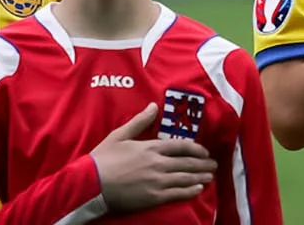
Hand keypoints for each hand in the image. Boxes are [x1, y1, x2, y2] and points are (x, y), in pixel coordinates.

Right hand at [91, 103, 218, 212]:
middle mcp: (158, 164)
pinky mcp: (152, 198)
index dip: (196, 149)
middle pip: (187, 162)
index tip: (204, 151)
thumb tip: (154, 106)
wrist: (90, 184)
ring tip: (210, 176)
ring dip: (200, 176)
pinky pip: (177, 194)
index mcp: (151, 148)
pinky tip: (198, 189)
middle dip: (203, 163)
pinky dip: (190, 191)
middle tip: (214, 165)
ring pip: (185, 178)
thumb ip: (140, 121)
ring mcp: (157, 181)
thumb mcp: (120, 135)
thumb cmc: (102, 159)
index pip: (182, 146)